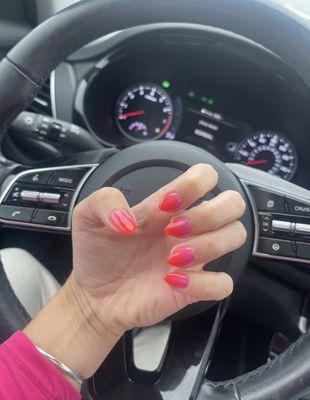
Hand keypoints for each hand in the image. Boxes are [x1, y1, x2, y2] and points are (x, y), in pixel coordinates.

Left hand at [70, 164, 246, 336]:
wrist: (94, 293)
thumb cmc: (97, 253)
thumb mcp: (87, 217)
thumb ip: (104, 201)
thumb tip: (127, 217)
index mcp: (168, 206)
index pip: (205, 177)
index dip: (193, 184)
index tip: (164, 204)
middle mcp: (188, 226)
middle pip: (233, 203)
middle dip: (210, 213)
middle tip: (174, 229)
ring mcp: (195, 256)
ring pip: (235, 236)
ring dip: (207, 245)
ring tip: (171, 257)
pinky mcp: (194, 287)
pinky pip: (224, 283)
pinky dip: (203, 283)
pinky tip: (172, 281)